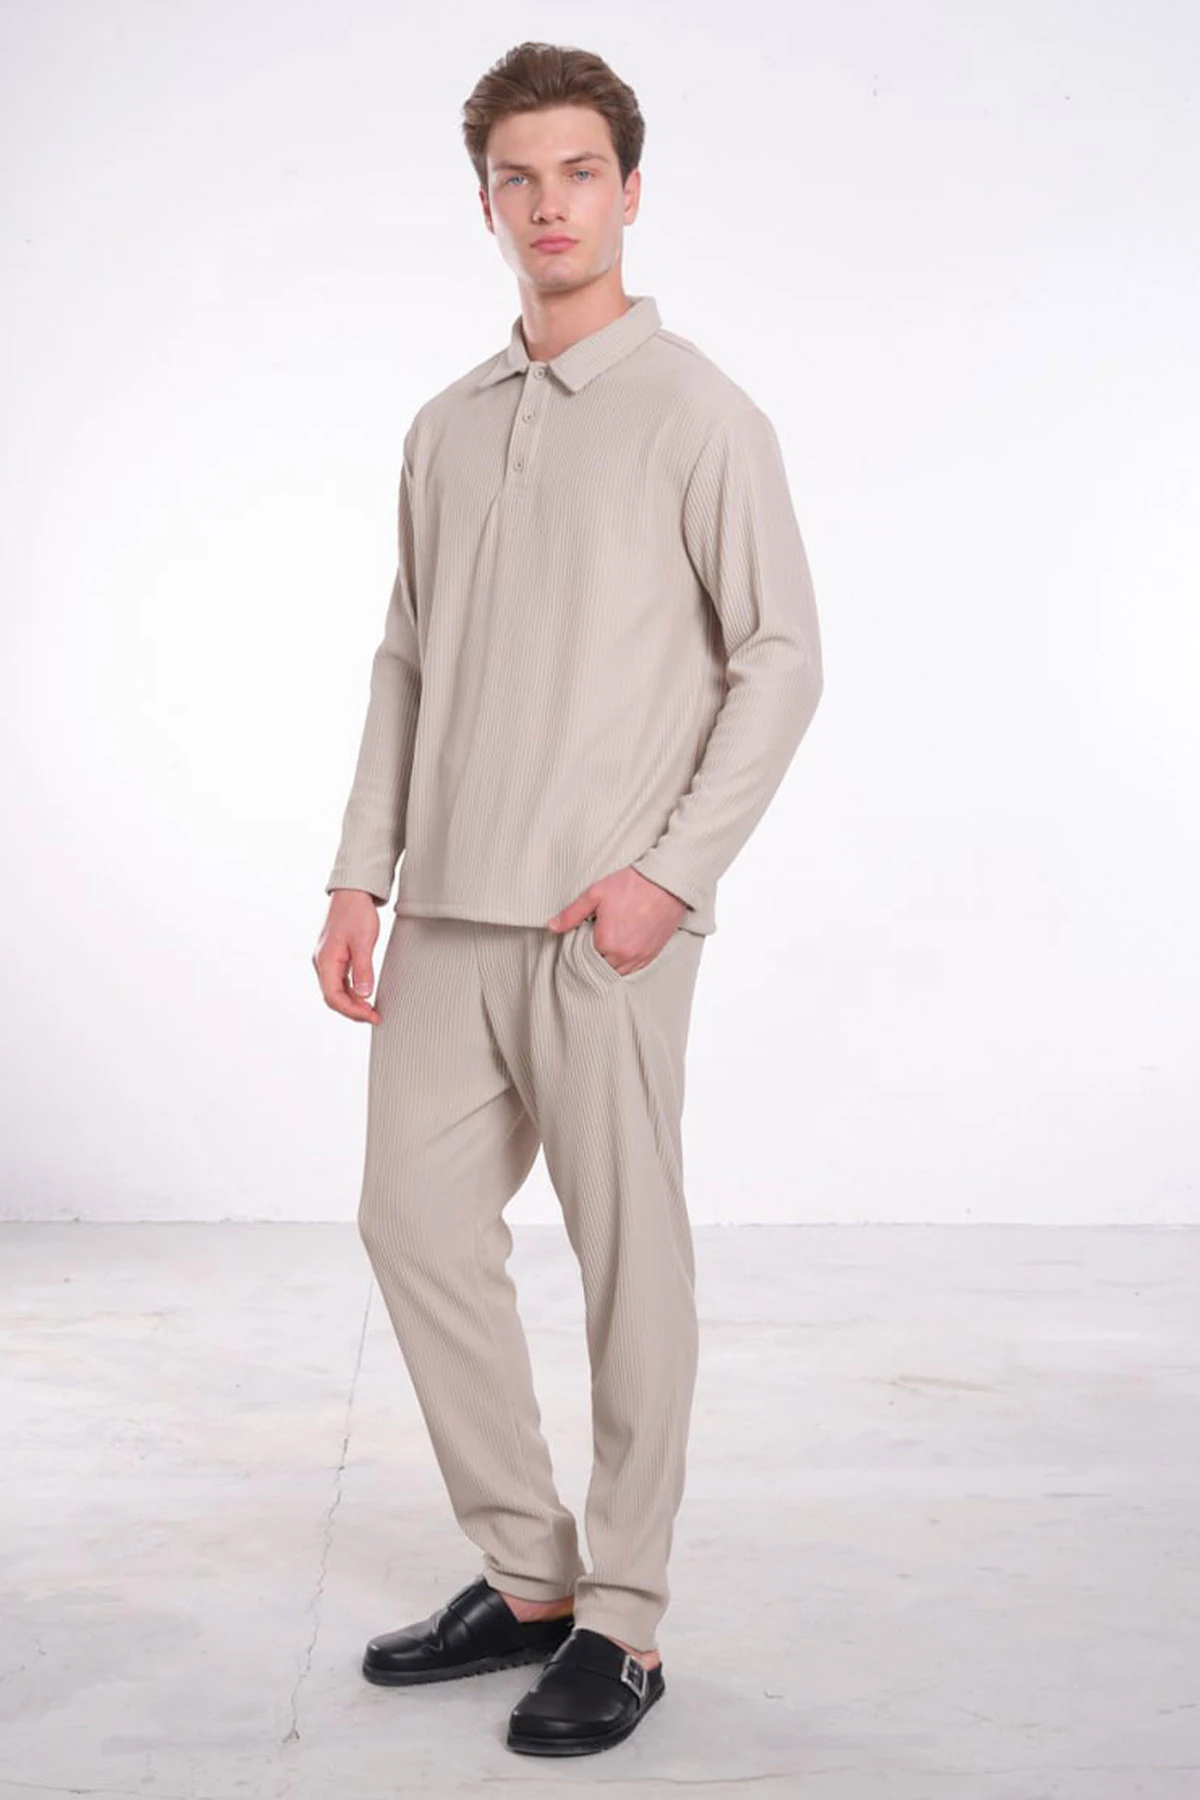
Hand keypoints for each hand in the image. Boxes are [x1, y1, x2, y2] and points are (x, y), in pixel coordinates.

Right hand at [314, 890, 382, 1022]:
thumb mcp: (363, 942)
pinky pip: (340, 981)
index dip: (352, 1011)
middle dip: (353, 1010)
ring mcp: (327, 960)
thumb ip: (363, 970)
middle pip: (333, 997)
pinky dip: (352, 991)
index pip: (333, 997)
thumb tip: (364, 995)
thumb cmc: (356, 913)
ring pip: (336, 991)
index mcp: (325, 961)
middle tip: (374, 1016)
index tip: (371, 1016)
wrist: (352, 893)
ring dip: (353, 1002)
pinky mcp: (335, 957)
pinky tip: (364, 995)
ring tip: (372, 1009)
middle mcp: (322, 963)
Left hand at [546, 866, 687, 975]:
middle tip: (593, 941)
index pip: (584, 958)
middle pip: (601, 967)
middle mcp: (624, 955)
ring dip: (610, 962)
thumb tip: (551, 927)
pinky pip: (635, 968)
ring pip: (618, 971)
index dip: (580, 948)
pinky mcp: (653, 953)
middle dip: (594, 957)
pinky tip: (622, 949)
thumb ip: (572, 914)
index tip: (581, 937)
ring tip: (607, 946)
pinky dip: (626, 963)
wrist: (666, 882)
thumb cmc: (632, 884)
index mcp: (607, 943)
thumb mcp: (595, 894)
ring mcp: (641, 956)